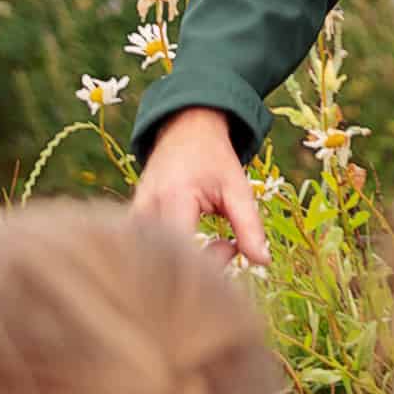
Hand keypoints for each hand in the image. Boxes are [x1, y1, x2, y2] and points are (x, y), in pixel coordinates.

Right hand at [130, 105, 270, 271]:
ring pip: (154, 257)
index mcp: (173, 198)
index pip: (185, 251)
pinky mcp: (130, 219)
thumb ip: (249, 225)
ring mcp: (134, 214)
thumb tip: (263, 262)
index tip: (232, 247)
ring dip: (181, 260)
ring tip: (205, 240)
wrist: (184, 130)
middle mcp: (146, 208)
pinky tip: (189, 240)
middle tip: (224, 246)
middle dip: (199, 263)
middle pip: (167, 260)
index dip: (211, 262)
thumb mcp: (237, 187)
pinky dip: (168, 253)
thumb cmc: (213, 159)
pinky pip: (146, 249)